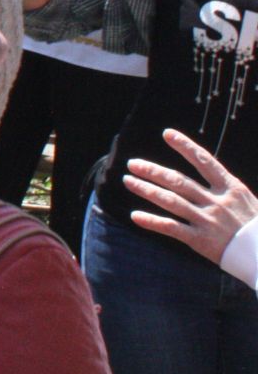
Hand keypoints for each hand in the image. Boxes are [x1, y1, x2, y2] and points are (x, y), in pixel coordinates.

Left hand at [125, 128, 257, 265]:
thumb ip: (227, 190)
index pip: (205, 161)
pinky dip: (152, 222)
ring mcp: (208, 220)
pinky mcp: (201, 240)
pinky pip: (171, 228)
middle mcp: (217, 202)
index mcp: (231, 189)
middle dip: (153, 171)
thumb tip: (211, 174)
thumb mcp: (248, 202)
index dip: (185, 146)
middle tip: (133, 163)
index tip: (167, 134)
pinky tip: (135, 216)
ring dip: (147, 190)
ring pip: (170, 201)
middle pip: (178, 181)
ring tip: (128, 181)